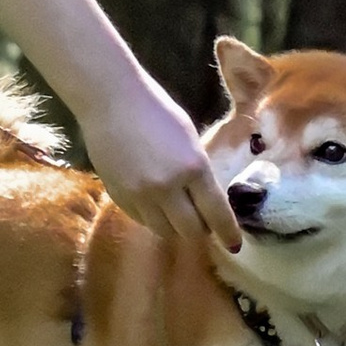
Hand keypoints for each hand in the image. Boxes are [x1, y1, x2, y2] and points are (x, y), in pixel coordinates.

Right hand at [81, 66, 240, 256]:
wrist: (110, 100)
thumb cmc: (157, 111)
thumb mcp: (190, 140)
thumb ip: (199, 173)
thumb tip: (206, 203)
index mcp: (194, 168)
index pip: (217, 214)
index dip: (228, 234)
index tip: (235, 245)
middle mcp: (168, 188)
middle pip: (191, 231)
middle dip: (201, 232)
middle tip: (204, 224)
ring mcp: (140, 195)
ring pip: (164, 231)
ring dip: (176, 228)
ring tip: (178, 215)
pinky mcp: (119, 197)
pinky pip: (141, 221)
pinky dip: (153, 219)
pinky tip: (154, 205)